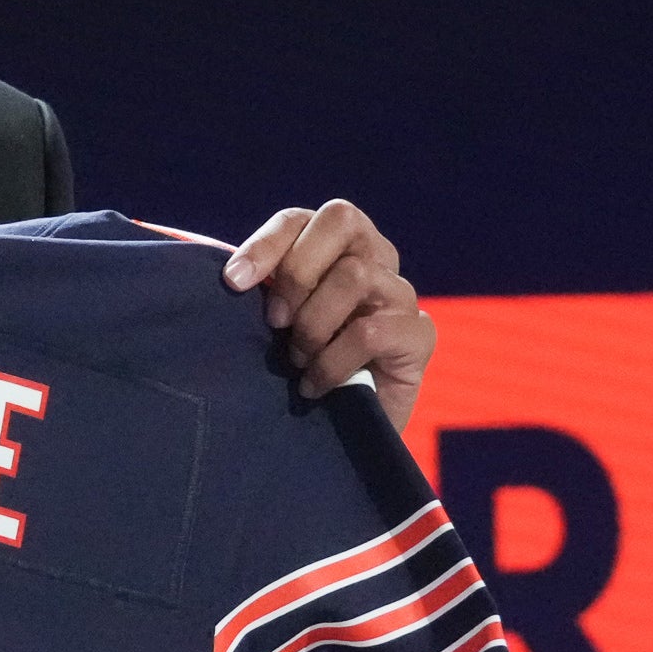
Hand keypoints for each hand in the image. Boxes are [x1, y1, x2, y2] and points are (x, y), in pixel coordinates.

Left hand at [224, 200, 434, 426]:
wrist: (345, 433)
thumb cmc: (304, 368)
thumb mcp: (280, 323)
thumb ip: (269, 290)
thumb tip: (234, 276)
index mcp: (338, 246)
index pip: (301, 219)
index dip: (266, 243)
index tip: (233, 281)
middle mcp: (376, 257)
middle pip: (341, 219)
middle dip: (297, 271)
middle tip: (275, 322)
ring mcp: (401, 293)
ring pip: (355, 274)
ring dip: (314, 323)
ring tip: (298, 359)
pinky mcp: (419, 333)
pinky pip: (370, 331)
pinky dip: (332, 361)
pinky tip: (315, 385)